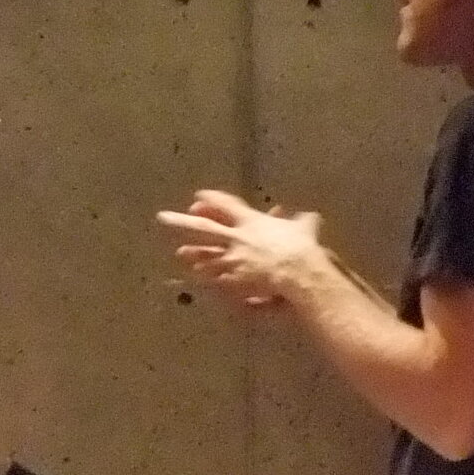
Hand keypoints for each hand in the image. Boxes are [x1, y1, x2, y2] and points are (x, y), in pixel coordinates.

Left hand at [156, 189, 326, 307]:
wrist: (296, 270)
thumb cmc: (302, 248)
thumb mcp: (305, 229)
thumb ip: (304, 222)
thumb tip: (311, 218)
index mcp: (251, 222)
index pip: (227, 206)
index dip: (212, 200)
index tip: (198, 196)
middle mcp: (235, 238)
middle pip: (203, 227)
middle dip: (181, 221)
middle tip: (162, 217)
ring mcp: (231, 259)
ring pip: (205, 254)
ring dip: (193, 253)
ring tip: (180, 252)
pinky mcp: (232, 279)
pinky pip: (215, 278)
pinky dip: (206, 278)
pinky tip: (195, 278)